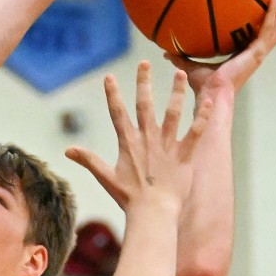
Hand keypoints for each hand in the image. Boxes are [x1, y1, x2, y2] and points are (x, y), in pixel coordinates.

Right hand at [65, 62, 209, 215]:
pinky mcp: (185, 154)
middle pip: (145, 104)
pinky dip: (202, 116)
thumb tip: (67, 151)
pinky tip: (208, 101)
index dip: (112, 93)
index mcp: (128, 143)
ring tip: (180, 74)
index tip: (109, 76)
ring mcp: (168, 145)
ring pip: (174, 112)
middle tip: (144, 62)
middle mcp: (148, 139)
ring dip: (177, 92)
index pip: (117, 112)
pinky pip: (196, 131)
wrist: (153, 213)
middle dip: (144, 82)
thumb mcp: (106, 177)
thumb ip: (88, 160)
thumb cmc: (129, 198)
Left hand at [164, 0, 275, 100]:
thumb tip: (164, 51)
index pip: (258, 35)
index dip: (266, 21)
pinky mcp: (257, 52)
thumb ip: (180, 57)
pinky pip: (269, 29)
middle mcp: (255, 53)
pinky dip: (274, 13)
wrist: (210, 94)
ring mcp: (258, 53)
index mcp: (244, 55)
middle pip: (274, 28)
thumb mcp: (190, 66)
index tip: (268, 7)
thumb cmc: (202, 86)